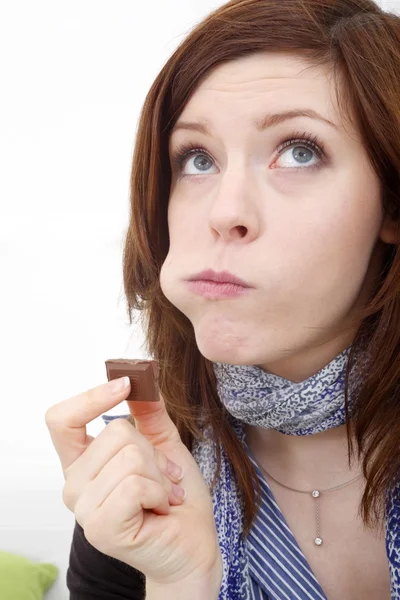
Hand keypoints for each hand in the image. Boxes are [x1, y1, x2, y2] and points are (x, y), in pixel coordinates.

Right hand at [45, 376, 221, 588]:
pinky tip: (160, 508)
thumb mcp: (163, 444)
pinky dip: (160, 491)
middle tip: (163, 477)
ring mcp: (84, 509)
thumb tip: (143, 376)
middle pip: (115, 433)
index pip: (61, 420)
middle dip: (153, 451)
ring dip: (160, 474)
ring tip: (163, 495)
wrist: (192, 543)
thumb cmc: (176, 496)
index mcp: (83, 463)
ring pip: (129, 456)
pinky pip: (136, 483)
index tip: (125, 384)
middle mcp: (75, 485)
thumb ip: (148, 412)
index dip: (91, 397)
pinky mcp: (101, 528)